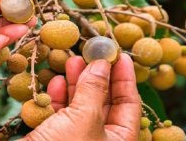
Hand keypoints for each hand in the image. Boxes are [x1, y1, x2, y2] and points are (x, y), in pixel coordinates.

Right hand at [23, 54, 140, 140]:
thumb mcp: (84, 119)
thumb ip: (95, 89)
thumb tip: (103, 63)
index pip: (130, 105)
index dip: (125, 78)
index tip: (119, 55)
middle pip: (105, 102)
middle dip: (97, 76)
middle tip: (92, 53)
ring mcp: (77, 139)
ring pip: (81, 106)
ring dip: (76, 83)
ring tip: (72, 61)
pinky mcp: (56, 139)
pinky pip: (62, 115)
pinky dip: (59, 98)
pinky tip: (57, 83)